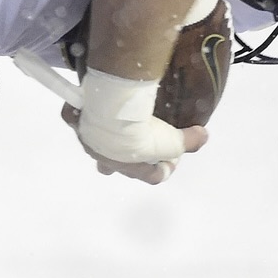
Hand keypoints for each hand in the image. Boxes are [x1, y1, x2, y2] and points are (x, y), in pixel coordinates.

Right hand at [62, 104, 205, 183]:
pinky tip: (89, 102)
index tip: (175, 157)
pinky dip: (81, 113)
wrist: (110, 113)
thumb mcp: (172, 139)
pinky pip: (76, 118)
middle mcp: (106, 158)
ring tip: (111, 122)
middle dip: (125, 160)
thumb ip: (189, 139)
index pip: (153, 176)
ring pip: (93, 144)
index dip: (165, 169)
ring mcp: (88, 140)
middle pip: (114, 167)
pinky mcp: (75, 120)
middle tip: (137, 146)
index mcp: (130, 166)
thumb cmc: (141, 133)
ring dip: (102, 138)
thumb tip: (202, 136)